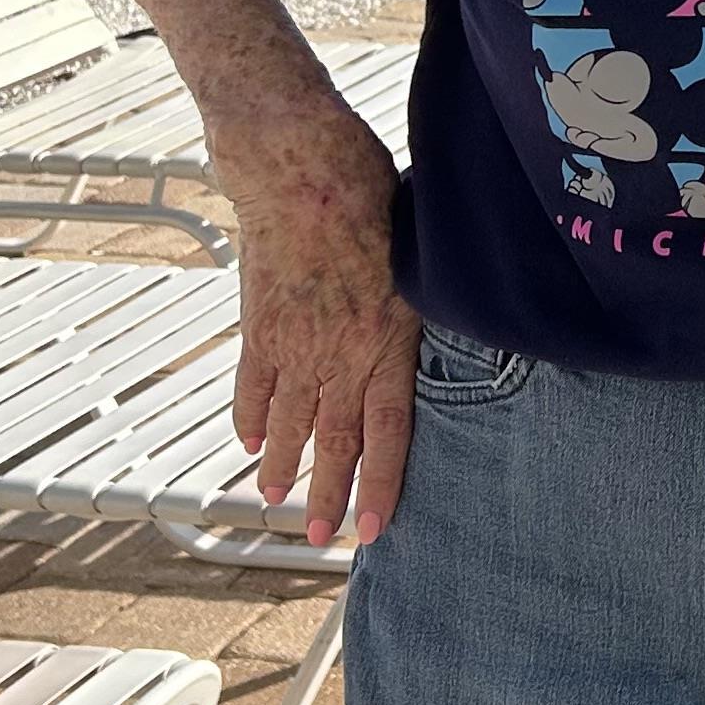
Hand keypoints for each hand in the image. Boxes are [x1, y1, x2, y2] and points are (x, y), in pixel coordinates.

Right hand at [221, 109, 421, 548]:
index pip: (386, 429)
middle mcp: (339, 350)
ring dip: (285, 466)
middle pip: (333, 438)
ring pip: (289, 421)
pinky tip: (252, 443)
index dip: (379, 483)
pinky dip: (250, 418)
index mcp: (389, 336)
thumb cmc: (371, 194)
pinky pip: (252, 385)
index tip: (371, 527)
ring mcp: (294, 341)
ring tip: (277, 501)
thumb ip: (424, 297)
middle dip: (327, 494)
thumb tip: (454, 312)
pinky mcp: (259, 323)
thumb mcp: (420, 252)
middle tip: (318, 536)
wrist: (299, 167)